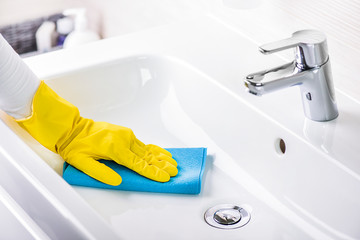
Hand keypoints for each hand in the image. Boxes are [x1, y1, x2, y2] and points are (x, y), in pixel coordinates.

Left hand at [17, 81, 177, 185]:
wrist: (73, 129)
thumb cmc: (77, 146)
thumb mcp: (83, 163)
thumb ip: (101, 173)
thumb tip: (118, 181)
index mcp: (115, 148)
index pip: (138, 164)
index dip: (153, 172)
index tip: (164, 177)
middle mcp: (124, 140)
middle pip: (147, 156)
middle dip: (162, 165)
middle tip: (174, 171)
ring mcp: (126, 135)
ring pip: (147, 150)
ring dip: (161, 157)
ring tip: (173, 162)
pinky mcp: (126, 134)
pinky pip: (142, 144)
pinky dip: (154, 149)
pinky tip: (161, 153)